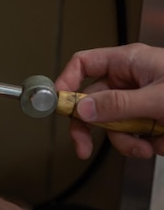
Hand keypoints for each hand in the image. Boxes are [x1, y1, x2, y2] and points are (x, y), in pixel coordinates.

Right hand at [55, 43, 163, 158]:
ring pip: (114, 125)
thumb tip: (83, 110)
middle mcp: (132, 80)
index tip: (57, 106)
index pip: (84, 65)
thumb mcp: (158, 98)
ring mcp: (141, 100)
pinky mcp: (151, 118)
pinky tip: (162, 141)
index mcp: (130, 62)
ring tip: (148, 144)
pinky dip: (147, 144)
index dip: (66, 83)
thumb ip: (119, 104)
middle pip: (93, 103)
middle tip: (83, 146)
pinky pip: (134, 135)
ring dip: (128, 141)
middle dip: (94, 128)